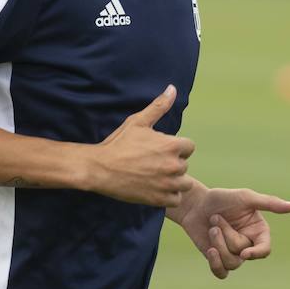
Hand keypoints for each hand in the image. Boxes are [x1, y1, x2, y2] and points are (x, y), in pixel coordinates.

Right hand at [87, 85, 195, 207]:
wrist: (100, 168)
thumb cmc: (118, 143)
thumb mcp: (138, 122)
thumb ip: (159, 106)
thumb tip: (173, 88)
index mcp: (171, 145)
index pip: (189, 147)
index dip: (176, 148)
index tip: (161, 150)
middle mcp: (173, 165)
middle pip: (184, 165)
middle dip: (172, 164)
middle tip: (153, 164)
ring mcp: (167, 184)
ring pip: (184, 184)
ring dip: (174, 181)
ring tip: (157, 178)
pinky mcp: (159, 199)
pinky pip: (176, 199)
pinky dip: (169, 196)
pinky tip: (156, 189)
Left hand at [172, 186, 289, 279]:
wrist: (195, 204)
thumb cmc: (221, 198)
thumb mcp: (245, 198)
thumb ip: (269, 203)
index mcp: (258, 231)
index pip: (265, 249)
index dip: (256, 253)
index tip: (244, 252)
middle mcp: (248, 245)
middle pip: (242, 253)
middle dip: (227, 235)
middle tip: (215, 217)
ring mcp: (233, 253)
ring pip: (232, 263)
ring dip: (218, 244)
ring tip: (211, 227)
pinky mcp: (218, 259)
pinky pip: (221, 273)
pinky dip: (215, 264)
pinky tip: (210, 250)